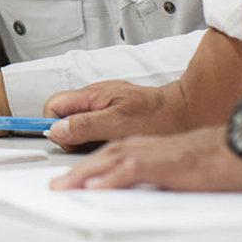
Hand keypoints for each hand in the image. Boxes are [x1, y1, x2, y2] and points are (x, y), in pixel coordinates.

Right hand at [43, 80, 187, 150]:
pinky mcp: (115, 112)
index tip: (65, 142)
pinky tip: (114, 143)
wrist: (188, 112)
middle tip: (88, 146)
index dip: (54, 125)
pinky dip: (99, 137)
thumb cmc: (159, 117)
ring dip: (86, 137)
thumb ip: (84, 126)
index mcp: (92, 95)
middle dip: (70, 134)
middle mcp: (95, 97)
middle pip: (64, 115)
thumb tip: (57, 130)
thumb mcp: (117, 125)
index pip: (54, 106)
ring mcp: (105, 104)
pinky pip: (95, 126)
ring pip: (79, 122)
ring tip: (106, 144)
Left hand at [50, 126, 241, 191]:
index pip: (111, 153)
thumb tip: (153, 185)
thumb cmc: (222, 157)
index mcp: (150, 145)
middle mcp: (147, 145)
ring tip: (64, 187)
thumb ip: (164, 171)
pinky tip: (96, 187)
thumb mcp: (184, 165)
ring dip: (84, 174)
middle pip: (103, 156)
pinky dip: (111, 179)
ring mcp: (155, 153)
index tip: (72, 178)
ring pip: (110, 161)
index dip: (89, 165)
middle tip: (57, 185)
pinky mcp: (167, 164)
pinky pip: (132, 171)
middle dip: (77, 171)